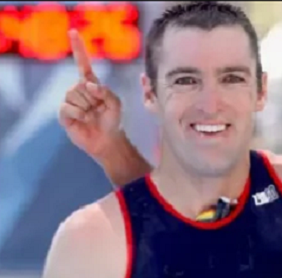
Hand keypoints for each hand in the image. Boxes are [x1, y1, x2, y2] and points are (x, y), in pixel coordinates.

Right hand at [59, 29, 123, 159]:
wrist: (107, 140)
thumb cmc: (112, 120)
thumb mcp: (116, 104)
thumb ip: (106, 92)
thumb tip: (88, 85)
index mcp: (91, 83)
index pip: (83, 63)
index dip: (78, 48)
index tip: (73, 32)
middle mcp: (78, 89)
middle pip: (80, 85)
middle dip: (93, 99)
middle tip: (98, 110)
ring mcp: (69, 101)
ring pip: (74, 96)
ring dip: (87, 108)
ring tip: (92, 116)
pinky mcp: (64, 113)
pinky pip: (68, 108)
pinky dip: (79, 115)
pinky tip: (85, 120)